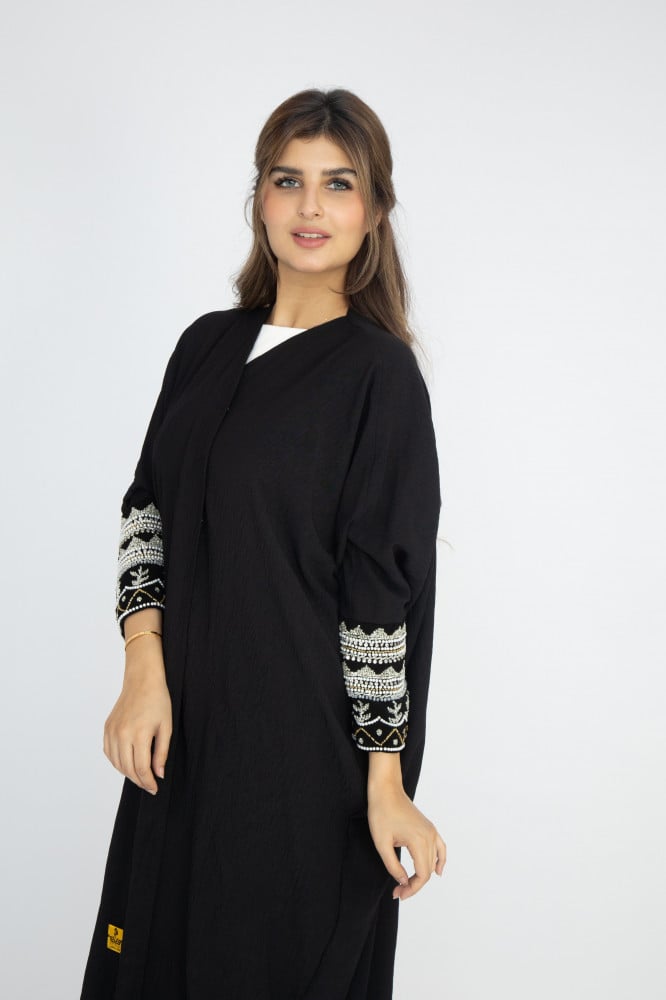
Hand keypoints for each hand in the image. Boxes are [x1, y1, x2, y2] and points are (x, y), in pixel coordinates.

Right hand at [103, 642, 171, 794]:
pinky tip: (127, 763)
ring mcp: (112, 732)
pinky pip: (109, 753)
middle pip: (128, 769)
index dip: (149, 782)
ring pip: (117, 763)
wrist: (142, 680)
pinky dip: (117, 762)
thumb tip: (159, 774)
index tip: (155, 788)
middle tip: (149, 785)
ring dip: (128, 773)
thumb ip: (161, 753)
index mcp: (139, 734)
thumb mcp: (166, 727)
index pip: (142, 769)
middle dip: (139, 781)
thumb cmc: (158, 701)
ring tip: (140, 776)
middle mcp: (122, 735)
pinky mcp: (107, 728)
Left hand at [367, 781, 446, 900]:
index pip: (422, 874)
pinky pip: (440, 847)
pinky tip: (438, 870)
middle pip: (427, 870)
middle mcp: (429, 836)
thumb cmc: (381, 814)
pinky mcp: (429, 827)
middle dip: (414, 885)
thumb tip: (404, 881)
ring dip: (423, 875)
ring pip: (433, 861)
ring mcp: (431, 831)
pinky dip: (440, 860)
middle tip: (398, 891)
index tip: (398, 894)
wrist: (386, 790)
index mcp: (418, 840)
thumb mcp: (381, 843)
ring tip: (408, 884)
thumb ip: (393, 866)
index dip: (411, 889)